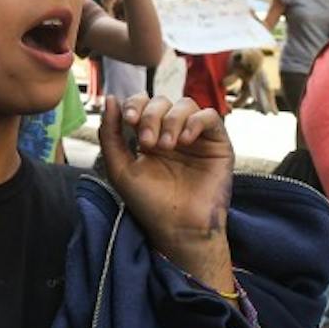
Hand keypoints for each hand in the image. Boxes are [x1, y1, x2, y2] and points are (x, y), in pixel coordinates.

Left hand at [99, 93, 234, 278]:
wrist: (178, 228)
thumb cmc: (149, 203)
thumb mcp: (120, 168)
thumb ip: (110, 134)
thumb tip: (110, 99)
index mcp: (149, 135)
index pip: (143, 103)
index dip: (135, 104)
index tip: (129, 120)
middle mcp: (172, 132)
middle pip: (162, 101)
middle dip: (151, 116)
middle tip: (148, 142)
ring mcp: (196, 137)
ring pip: (186, 104)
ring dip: (171, 120)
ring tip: (167, 146)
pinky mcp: (218, 144)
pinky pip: (210, 117)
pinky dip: (195, 122)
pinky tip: (185, 140)